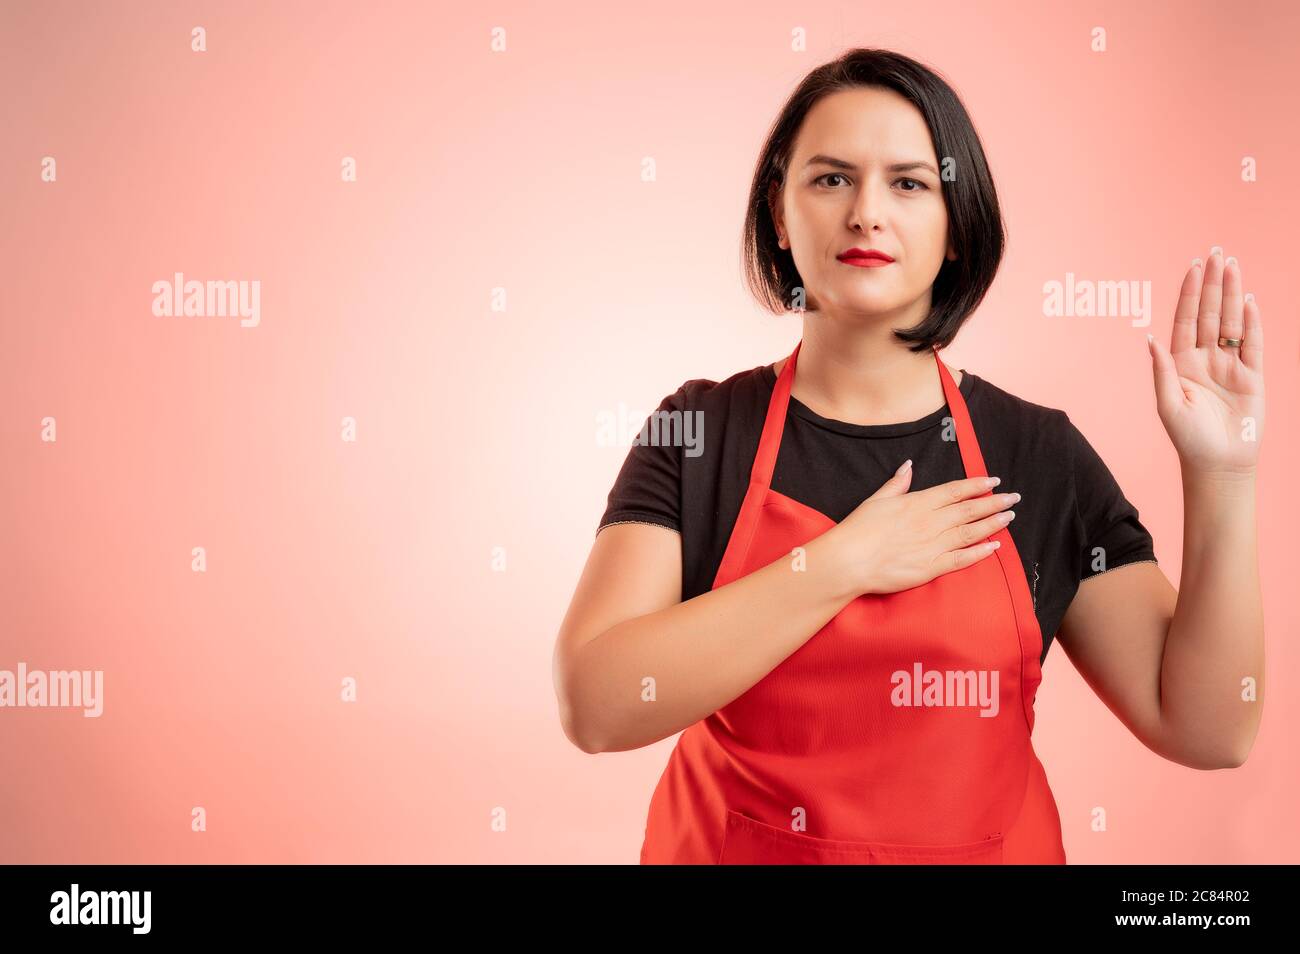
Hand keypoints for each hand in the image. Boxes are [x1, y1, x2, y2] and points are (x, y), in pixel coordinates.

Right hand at [828, 461, 1018, 596]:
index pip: (955, 491)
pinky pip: (962, 559)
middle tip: (1013, 498)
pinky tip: (994, 546)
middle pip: (970, 510)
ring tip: (1009, 517)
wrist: (849, 561)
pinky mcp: (931, 567)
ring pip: (971, 532)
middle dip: (994, 502)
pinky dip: (980, 552)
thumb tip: (908, 465)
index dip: (977, 485)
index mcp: (918, 503)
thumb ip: (897, 483)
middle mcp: (931, 522)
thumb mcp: (876, 499)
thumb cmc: (859, 529)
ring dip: (993, 524)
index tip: (993, 481)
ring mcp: (933, 545)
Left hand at [1148, 247, 1263, 476]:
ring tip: (1233, 266)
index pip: (1186, 320)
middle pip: (1211, 314)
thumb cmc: (1188, 439)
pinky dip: (1251, 321)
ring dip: (1232, 294)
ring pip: (1232, 322)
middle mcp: (1205, 359)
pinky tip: (1248, 299)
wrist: (1219, 464)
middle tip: (1217, 253)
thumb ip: (1162, 371)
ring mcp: (1230, 365)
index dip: (1190, 294)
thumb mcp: (1168, 404)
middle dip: (1213, 284)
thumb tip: (1151, 339)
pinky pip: (1252, 343)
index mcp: (1181, 363)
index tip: (1193, 267)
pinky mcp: (1252, 375)